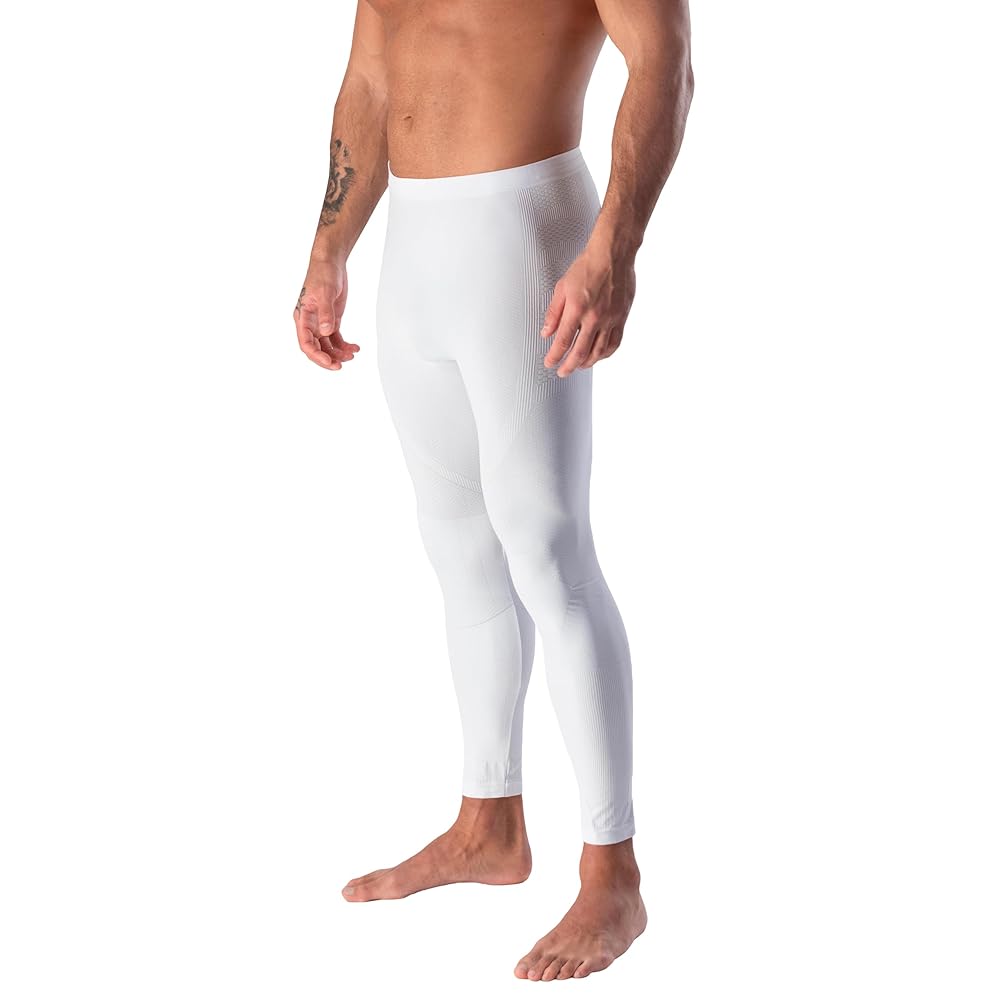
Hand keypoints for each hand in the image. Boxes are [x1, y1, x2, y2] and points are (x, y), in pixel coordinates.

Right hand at [293, 258, 359, 369]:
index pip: (306, 343)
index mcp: (302, 317)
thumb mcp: (325, 293)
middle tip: (341, 365)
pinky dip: (344, 345)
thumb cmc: (323, 274)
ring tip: (352, 355)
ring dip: (338, 353)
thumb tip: (326, 332)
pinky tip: (355, 348)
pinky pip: (336, 338)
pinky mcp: (331, 320)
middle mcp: (310, 323)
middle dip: (328, 359)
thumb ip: (326, 314)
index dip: (317, 356)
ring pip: (327, 346)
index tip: (330, 362)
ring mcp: (321, 322)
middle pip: (316, 348)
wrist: (331, 263)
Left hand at [541, 242, 635, 376]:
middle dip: (569, 366)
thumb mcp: (562, 287)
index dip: (555, 356)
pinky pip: (615, 343)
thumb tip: (547, 332)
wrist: (613, 255)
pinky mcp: (622, 318)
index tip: (549, 363)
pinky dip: (606, 354)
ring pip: (599, 352)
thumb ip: (553, 313)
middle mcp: (595, 317)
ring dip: (587, 363)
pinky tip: (599, 356)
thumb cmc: (588, 266)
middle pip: (580, 352)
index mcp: (577, 309)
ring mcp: (610, 319)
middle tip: (562, 372)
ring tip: (579, 366)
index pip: (563, 341)